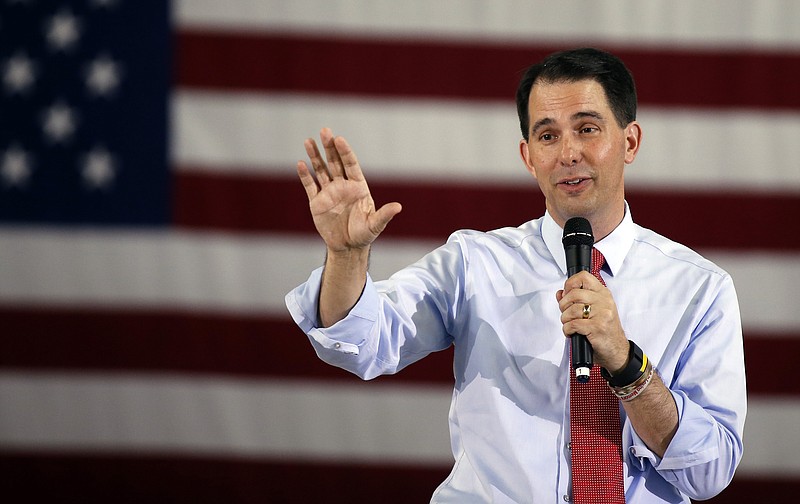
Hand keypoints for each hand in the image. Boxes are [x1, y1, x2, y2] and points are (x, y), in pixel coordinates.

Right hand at [296, 128, 401, 252]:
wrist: (347, 247)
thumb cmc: (364, 234)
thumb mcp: (375, 225)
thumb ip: (384, 215)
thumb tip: (398, 207)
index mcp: (358, 187)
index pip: (351, 165)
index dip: (345, 152)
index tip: (340, 139)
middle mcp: (343, 186)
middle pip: (335, 162)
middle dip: (330, 147)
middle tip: (325, 131)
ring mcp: (329, 192)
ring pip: (321, 170)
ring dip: (315, 156)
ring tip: (308, 141)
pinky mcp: (316, 202)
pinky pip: (310, 186)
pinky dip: (305, 176)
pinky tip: (300, 164)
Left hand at [556, 271, 629, 372]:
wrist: (617, 351)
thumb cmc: (604, 331)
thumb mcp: (593, 311)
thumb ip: (576, 300)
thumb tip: (560, 293)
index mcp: (603, 294)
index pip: (584, 277)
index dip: (570, 284)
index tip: (567, 294)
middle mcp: (604, 301)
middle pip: (574, 294)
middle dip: (564, 305)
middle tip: (566, 314)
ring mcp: (603, 314)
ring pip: (572, 310)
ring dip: (565, 319)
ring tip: (569, 324)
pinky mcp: (598, 327)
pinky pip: (573, 324)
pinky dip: (567, 330)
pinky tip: (572, 332)